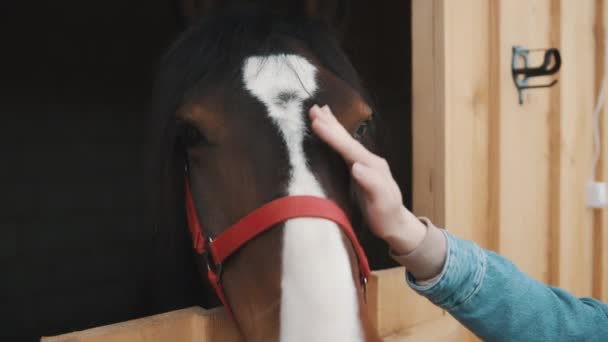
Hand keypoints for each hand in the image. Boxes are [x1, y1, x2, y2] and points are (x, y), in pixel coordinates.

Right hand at [309, 105, 426, 254]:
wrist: (395, 223)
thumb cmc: (387, 215)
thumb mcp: (382, 202)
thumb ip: (372, 184)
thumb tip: (356, 166)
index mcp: (372, 165)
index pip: (349, 147)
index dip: (332, 135)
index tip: (317, 123)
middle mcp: (369, 160)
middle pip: (347, 139)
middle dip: (330, 123)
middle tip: (314, 109)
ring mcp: (365, 163)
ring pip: (345, 140)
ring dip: (332, 125)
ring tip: (321, 111)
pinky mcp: (359, 169)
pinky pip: (344, 148)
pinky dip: (336, 136)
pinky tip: (331, 132)